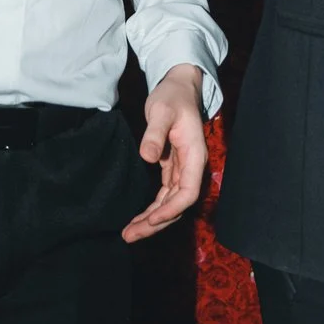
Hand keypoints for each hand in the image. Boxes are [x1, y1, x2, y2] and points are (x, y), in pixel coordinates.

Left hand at [122, 64, 206, 243]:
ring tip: (129, 234)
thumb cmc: (171, 96)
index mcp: (195, 155)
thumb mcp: (161, 110)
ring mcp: (183, 169)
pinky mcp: (173, 168)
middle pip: (178, 204)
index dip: (172, 209)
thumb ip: (155, 133)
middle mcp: (191, 167)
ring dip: (153, 220)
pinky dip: (153, 208)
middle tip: (130, 236)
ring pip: (170, 203)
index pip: (188, 191)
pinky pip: (164, 195)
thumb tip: (148, 158)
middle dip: (156, 223)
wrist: (178, 87)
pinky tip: (139, 218)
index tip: (151, 220)